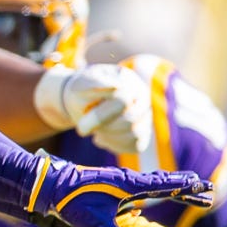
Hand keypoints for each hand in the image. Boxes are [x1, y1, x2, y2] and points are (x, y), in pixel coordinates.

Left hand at [24, 157, 226, 226]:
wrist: (49, 184)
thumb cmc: (70, 202)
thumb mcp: (92, 223)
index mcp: (130, 185)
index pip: (166, 186)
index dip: (187, 188)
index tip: (206, 187)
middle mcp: (129, 180)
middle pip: (166, 183)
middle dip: (188, 188)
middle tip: (208, 190)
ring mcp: (121, 181)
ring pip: (156, 184)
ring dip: (175, 188)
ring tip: (192, 192)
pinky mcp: (113, 185)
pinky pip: (143, 188)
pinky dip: (157, 191)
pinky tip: (155, 197)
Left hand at [33, 62, 157, 161]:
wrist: (82, 103)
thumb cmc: (81, 92)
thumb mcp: (81, 85)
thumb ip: (95, 84)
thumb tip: (116, 86)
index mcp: (129, 81)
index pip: (122, 101)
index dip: (100, 117)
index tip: (80, 127)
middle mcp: (142, 97)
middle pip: (130, 119)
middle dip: (103, 127)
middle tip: (85, 128)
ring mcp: (145, 115)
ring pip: (135, 134)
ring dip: (109, 137)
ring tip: (96, 130)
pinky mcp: (144, 132)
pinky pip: (136, 145)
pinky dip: (115, 145)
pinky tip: (102, 138)